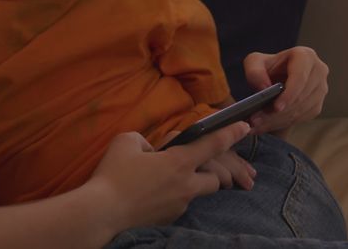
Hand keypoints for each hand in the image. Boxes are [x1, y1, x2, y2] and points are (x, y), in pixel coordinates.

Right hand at [84, 122, 250, 231]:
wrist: (102, 213)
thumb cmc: (113, 175)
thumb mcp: (126, 142)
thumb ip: (145, 140)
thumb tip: (150, 150)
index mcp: (178, 162)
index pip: (213, 144)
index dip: (231, 133)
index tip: (245, 127)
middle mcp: (186, 185)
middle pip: (216, 178)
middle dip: (217, 172)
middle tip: (205, 168)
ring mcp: (179, 205)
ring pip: (197, 193)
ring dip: (193, 185)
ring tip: (177, 181)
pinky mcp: (169, 219)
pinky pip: (179, 204)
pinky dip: (173, 196)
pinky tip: (155, 195)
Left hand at [243, 46, 329, 135]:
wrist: (276, 80)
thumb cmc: (267, 67)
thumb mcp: (255, 62)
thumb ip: (254, 70)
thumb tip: (264, 87)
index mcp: (305, 56)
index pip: (300, 77)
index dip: (290, 93)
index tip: (276, 107)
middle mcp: (318, 71)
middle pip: (300, 97)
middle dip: (277, 112)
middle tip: (256, 120)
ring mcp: (321, 89)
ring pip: (300, 110)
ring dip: (277, 120)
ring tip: (256, 125)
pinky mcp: (317, 105)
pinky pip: (301, 118)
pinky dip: (282, 123)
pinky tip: (266, 125)